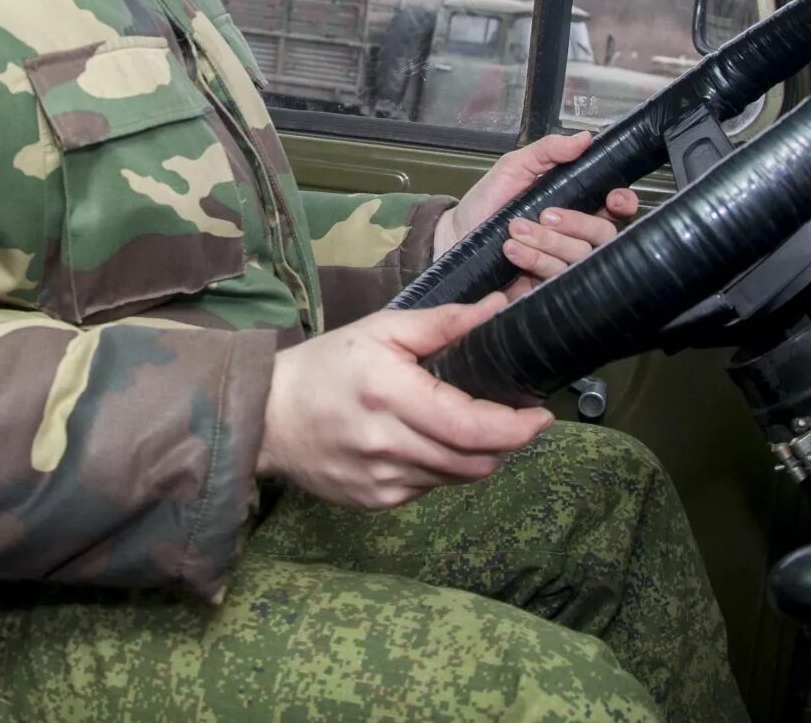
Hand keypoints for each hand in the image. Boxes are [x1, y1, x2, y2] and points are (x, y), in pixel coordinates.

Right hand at [258, 295, 553, 508]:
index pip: (472, 427)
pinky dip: (442, 467)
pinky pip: (429, 488)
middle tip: (517, 418)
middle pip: (473, 461)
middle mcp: (388, 446)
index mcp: (391, 396)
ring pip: (455, 478)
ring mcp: (381, 481)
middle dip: (506, 442)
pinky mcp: (375, 502)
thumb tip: (499, 308)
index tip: (543, 416)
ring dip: (475, 455)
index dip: (516, 428)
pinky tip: (427, 442)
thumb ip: (443, 323)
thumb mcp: (382, 329)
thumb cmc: (326, 365)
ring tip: (470, 424)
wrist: (267, 415)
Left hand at [432, 130, 639, 296]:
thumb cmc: (486, 203)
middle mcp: (576, 235)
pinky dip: (534, 260)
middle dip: (576, 224)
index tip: (613, 199)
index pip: (616, 207)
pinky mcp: (547, 287)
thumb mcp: (513, 167)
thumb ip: (548, 151)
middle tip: (544, 214)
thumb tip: (584, 138)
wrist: (455, 238)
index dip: (623, 203)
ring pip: (580, 257)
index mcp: (576, 203)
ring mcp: (564, 263)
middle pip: (604, 234)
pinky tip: (512, 250)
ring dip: (547, 242)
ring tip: (514, 230)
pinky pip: (556, 277)